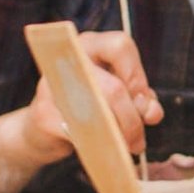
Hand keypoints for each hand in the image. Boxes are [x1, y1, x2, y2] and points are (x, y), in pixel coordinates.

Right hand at [21, 29, 160, 163]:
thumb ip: (140, 99)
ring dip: (119, 134)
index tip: (142, 101)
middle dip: (132, 120)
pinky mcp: (43, 115)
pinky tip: (104, 148)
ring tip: (128, 146)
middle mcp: (67, 58)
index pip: (121, 46)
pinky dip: (100, 145)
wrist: (43, 129)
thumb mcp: (120, 96)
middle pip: (114, 88)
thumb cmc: (88, 105)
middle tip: (138, 140)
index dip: (137, 77)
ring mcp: (51, 85)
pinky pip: (83, 133)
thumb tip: (150, 111)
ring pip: (99, 112)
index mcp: (89, 44)